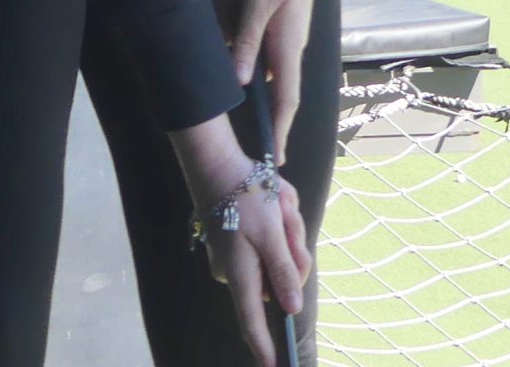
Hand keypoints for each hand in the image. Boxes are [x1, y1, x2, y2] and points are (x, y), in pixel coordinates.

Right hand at [176, 127, 310, 366]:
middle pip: (279, 280)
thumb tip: (292, 308)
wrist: (216, 162)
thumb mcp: (272, 233)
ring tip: (278, 204)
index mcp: (242, 273)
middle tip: (288, 217)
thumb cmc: (244, 196)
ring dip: (287, 234)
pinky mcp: (235, 242)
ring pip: (277, 259)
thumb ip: (284, 272)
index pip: (253, 322)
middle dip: (293, 251)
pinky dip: (277, 227)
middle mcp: (235, 271)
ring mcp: (234, 257)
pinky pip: (267, 245)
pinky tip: (272, 203)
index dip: (265, 349)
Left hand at [229, 0, 324, 150]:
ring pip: (245, 41)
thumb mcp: (256, 2)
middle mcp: (286, 44)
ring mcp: (280, 29)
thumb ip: (246, 41)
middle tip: (224, 36)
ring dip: (230, 15)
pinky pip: (244, 20)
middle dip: (236, 57)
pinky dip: (232, 2)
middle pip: (258, 71)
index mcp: (287, 47)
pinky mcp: (271, 13)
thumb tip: (238, 81)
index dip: (279, 129)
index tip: (276, 160)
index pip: (285, 100)